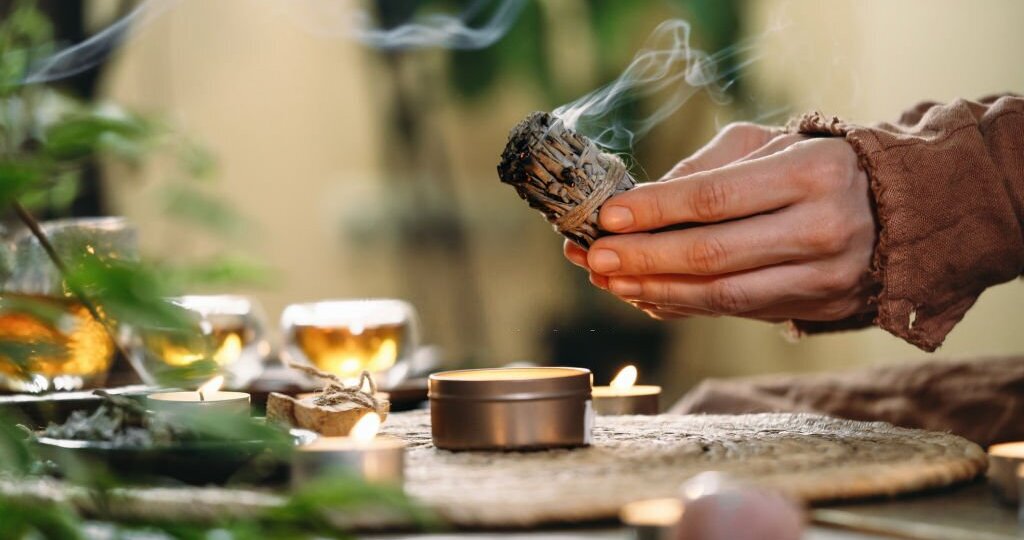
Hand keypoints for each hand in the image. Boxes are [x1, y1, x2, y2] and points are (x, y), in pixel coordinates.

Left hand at [564, 123, 876, 321]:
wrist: (899, 213)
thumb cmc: (818, 167)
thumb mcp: (770, 145)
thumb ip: (707, 166)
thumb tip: (643, 199)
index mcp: (813, 173)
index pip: (716, 198)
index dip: (656, 210)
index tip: (607, 215)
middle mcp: (823, 229)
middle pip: (712, 254)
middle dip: (643, 257)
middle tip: (594, 256)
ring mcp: (823, 278)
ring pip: (722, 295)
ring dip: (655, 289)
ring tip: (609, 280)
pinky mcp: (815, 309)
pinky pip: (735, 313)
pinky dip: (685, 305)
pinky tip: (647, 294)